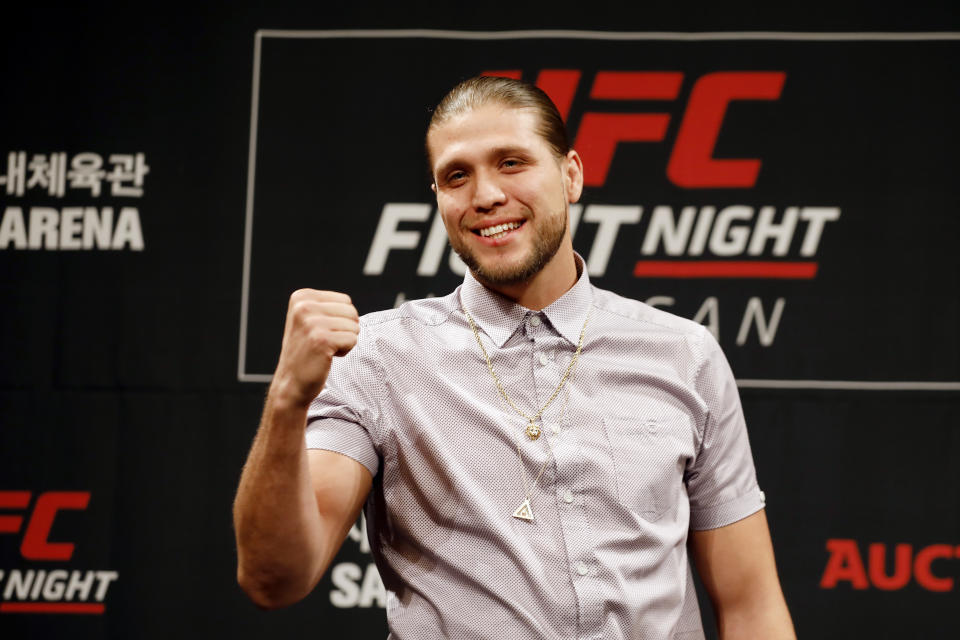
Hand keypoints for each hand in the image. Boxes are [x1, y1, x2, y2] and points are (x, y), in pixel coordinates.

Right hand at [271, 289, 359, 408]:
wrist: (291, 382)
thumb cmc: (305, 351)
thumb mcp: (308, 320)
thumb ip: (326, 306)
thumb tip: (352, 307)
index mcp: (302, 297)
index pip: (346, 301)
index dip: (340, 319)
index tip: (320, 331)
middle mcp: (304, 306)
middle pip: (352, 312)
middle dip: (345, 329)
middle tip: (323, 342)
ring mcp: (312, 323)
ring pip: (354, 326)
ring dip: (344, 341)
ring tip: (324, 349)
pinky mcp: (322, 339)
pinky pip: (353, 339)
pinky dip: (345, 351)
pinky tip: (326, 356)